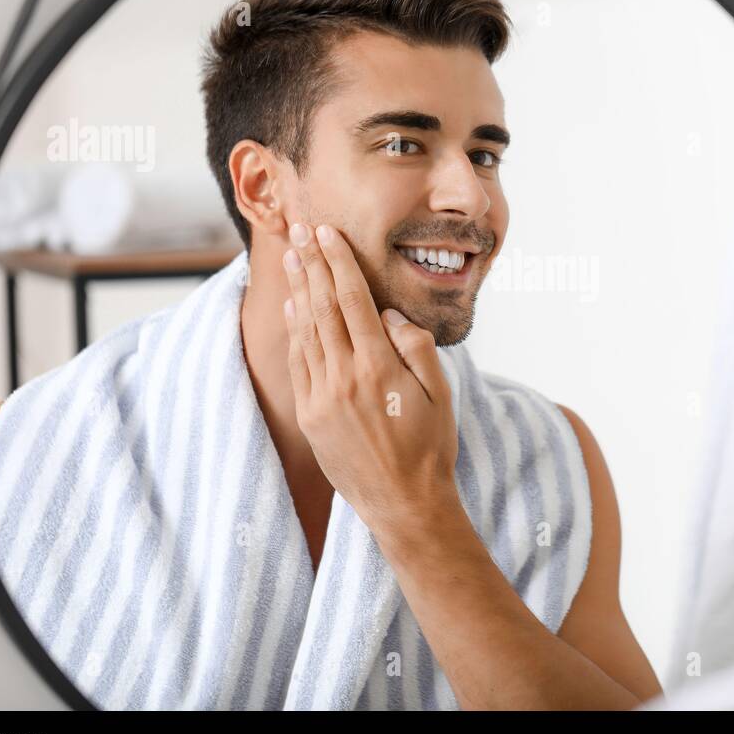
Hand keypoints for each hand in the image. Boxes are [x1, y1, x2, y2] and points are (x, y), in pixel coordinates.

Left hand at [281, 222, 459, 533]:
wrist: (403, 504)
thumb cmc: (430, 448)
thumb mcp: (440, 394)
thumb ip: (417, 348)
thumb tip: (390, 315)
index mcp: (378, 368)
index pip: (352, 300)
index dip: (338, 262)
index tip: (327, 232)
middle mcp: (343, 378)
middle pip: (322, 306)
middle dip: (311, 263)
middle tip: (299, 229)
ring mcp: (321, 397)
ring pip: (305, 330)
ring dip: (298, 289)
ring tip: (292, 257)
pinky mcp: (310, 415)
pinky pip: (298, 362)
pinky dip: (294, 330)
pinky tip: (293, 307)